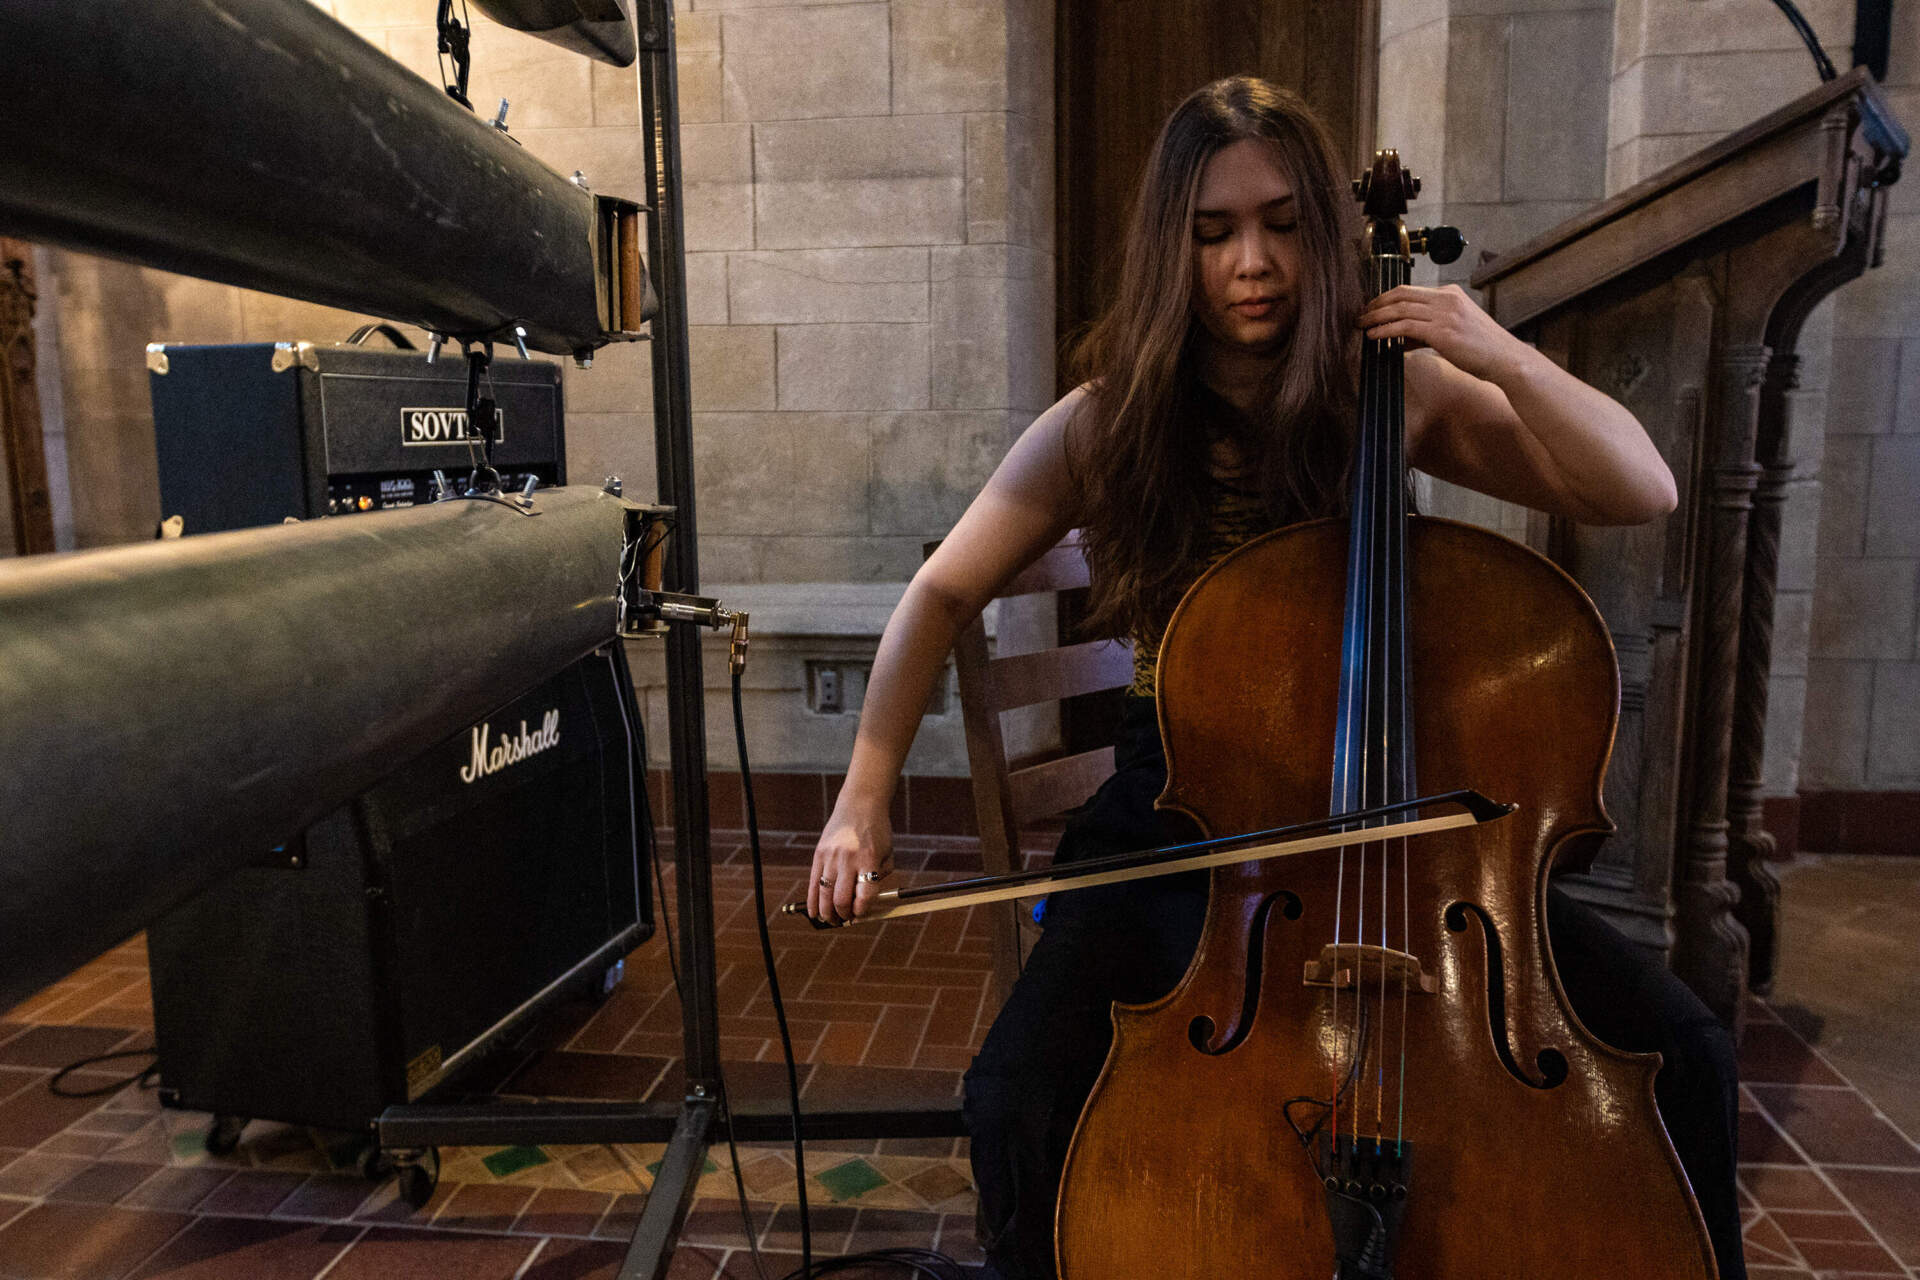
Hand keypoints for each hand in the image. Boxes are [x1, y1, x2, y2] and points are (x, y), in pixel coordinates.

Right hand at [808, 799, 894, 924]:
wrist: (860, 805)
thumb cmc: (877, 832)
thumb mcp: (887, 854)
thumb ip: (879, 878)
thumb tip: (865, 904)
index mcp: (869, 859)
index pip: (864, 895)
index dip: (862, 910)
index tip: (861, 914)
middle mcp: (848, 858)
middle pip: (841, 898)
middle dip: (844, 915)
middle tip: (846, 920)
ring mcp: (831, 856)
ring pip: (824, 894)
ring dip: (827, 913)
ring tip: (832, 920)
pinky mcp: (818, 854)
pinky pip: (812, 883)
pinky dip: (812, 902)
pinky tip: (814, 913)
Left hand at [1358, 284, 1532, 384]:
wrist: (1504, 359)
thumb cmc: (1480, 349)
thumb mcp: (1453, 332)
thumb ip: (1427, 330)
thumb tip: (1401, 338)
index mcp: (1449, 294)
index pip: (1410, 291)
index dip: (1386, 298)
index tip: (1372, 308)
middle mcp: (1446, 298)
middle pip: (1401, 294)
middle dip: (1376, 304)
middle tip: (1361, 315)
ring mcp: (1445, 313)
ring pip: (1400, 308)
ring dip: (1376, 317)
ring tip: (1362, 326)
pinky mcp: (1442, 331)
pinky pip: (1406, 326)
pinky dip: (1386, 330)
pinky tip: (1374, 336)